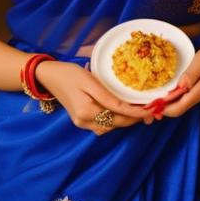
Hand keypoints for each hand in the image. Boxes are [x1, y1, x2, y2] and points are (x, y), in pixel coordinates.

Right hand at [35, 60, 153, 134]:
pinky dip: (113, 119)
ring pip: (109, 126)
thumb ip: (108, 96)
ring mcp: (82, 123)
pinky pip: (102, 124)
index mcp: (87, 111)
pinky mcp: (80, 120)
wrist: (48, 76)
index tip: (151, 110)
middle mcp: (85, 121)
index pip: (119, 114)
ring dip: (124, 120)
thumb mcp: (90, 80)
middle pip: (115, 123)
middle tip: (150, 112)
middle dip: (133, 119)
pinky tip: (120, 111)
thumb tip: (126, 107)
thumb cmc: (69, 73)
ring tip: (138, 110)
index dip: (137, 113)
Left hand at [160, 36, 199, 117]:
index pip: (184, 104)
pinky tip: (169, 93)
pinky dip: (178, 96)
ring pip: (187, 101)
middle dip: (167, 108)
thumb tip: (178, 88)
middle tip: (149, 107)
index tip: (153, 107)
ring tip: (155, 100)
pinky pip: (190, 95)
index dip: (168, 108)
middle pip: (184, 106)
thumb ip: (190, 75)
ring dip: (171, 102)